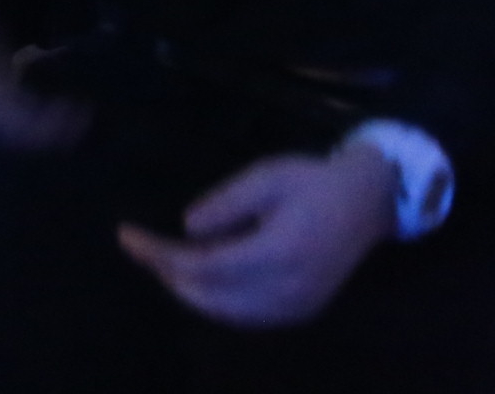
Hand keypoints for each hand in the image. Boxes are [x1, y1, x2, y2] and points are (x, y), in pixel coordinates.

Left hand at [120, 143, 400, 328]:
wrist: (367, 202)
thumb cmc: (313, 182)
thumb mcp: (265, 177)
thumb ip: (225, 204)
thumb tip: (187, 229)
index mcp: (279, 253)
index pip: (204, 266)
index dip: (160, 255)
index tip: (127, 235)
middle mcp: (289, 290)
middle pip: (210, 296)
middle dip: (168, 274)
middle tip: (141, 246)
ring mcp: (298, 306)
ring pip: (226, 312)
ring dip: (188, 290)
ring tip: (161, 259)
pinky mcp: (302, 310)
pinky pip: (248, 316)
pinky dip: (215, 300)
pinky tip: (197, 277)